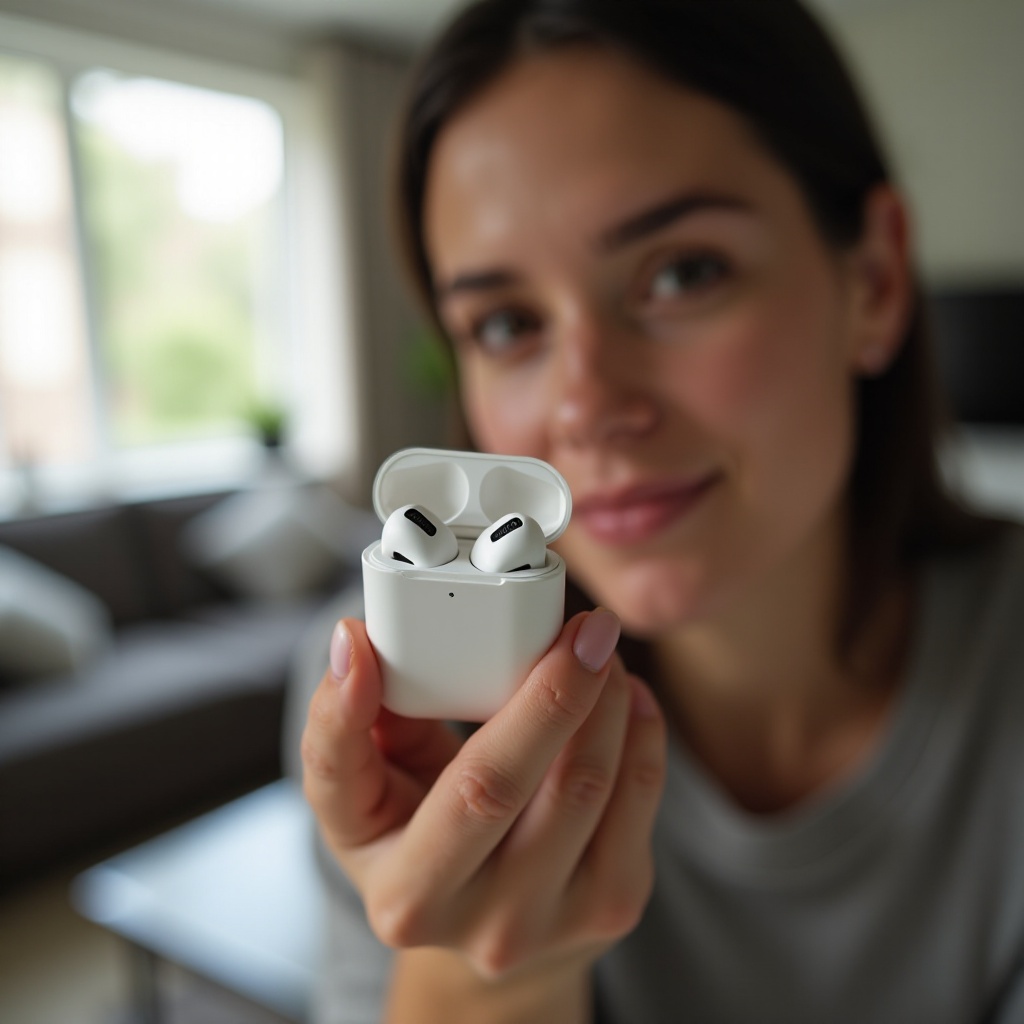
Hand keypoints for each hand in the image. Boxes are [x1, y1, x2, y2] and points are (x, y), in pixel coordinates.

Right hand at [301, 610, 666, 981]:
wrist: (494, 922)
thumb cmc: (421, 839)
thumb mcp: (365, 797)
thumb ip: (348, 725)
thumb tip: (352, 643)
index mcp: (403, 895)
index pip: (368, 792)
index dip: (353, 714)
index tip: (361, 640)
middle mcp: (477, 924)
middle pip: (501, 788)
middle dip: (548, 692)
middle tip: (577, 625)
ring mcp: (552, 922)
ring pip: (584, 786)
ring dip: (603, 699)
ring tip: (597, 649)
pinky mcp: (613, 905)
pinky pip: (639, 798)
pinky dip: (638, 729)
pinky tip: (625, 693)